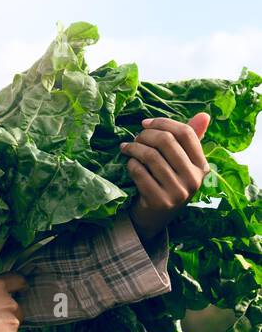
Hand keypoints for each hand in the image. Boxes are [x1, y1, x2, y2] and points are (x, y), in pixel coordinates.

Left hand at [120, 112, 210, 243]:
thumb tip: (204, 115)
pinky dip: (130, 164)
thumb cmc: (166, 181)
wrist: (154, 216)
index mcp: (202, 166)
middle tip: (135, 139)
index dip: (162, 123)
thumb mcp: (180, 162)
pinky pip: (139, 172)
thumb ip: (190, 139)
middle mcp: (194, 179)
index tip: (144, 124)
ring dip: (133, 148)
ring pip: (150, 156)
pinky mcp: (160, 201)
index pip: (186, 133)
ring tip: (127, 148)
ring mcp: (178, 192)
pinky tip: (129, 165)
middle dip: (144, 135)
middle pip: (166, 141)